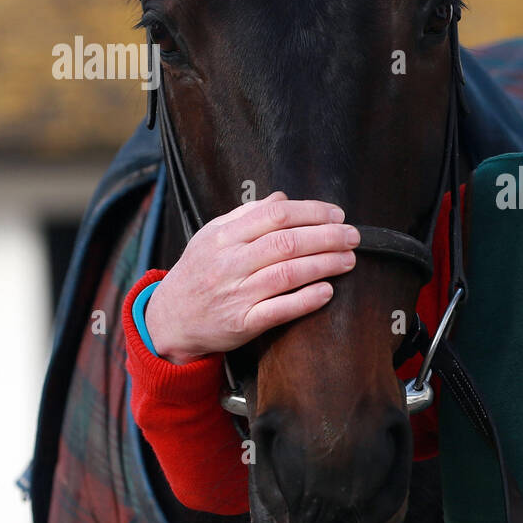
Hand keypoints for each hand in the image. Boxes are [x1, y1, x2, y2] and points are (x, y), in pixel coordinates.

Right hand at [144, 192, 359, 363]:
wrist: (169, 319)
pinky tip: (327, 291)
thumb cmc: (198, 274)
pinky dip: (306, 300)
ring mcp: (236, 294)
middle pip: (286, 243)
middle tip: (353, 236)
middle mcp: (229, 263)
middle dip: (327, 237)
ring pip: (287, 274)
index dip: (311, 213)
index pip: (275, 216)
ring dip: (324, 265)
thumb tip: (283, 199)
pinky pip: (279, 310)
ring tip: (349, 260)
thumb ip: (246, 215)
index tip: (337, 215)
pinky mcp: (242, 323)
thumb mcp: (212, 236)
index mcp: (223, 237)